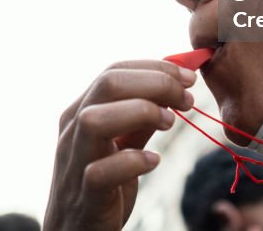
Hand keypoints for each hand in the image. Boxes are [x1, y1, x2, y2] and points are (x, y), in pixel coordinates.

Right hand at [43, 60, 196, 230]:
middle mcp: (73, 130)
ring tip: (169, 122)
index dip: (156, 68)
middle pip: (108, 84)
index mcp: (81, 110)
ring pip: (94, 121)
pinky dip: (131, 162)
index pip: (114, 70)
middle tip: (186, 98)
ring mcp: (75, 161)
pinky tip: (153, 161)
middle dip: (155, 83)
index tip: (189, 77)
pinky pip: (100, 172)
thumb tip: (172, 88)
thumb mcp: (121, 144)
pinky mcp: (84, 194)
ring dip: (140, 113)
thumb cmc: (102, 185)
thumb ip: (140, 118)